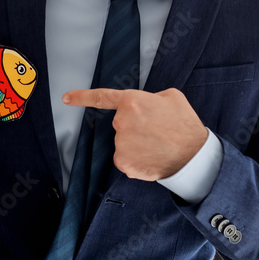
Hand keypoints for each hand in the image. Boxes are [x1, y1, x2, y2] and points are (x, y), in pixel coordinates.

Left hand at [63, 88, 207, 180]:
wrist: (192, 155)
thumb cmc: (184, 124)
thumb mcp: (171, 97)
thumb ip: (150, 97)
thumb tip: (144, 104)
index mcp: (133, 101)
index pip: (102, 97)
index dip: (82, 97)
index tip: (66, 98)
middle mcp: (122, 121)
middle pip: (122, 124)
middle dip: (135, 126)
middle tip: (156, 130)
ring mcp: (121, 143)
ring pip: (123, 142)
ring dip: (136, 143)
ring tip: (157, 144)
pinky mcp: (123, 162)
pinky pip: (125, 159)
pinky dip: (137, 159)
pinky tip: (152, 157)